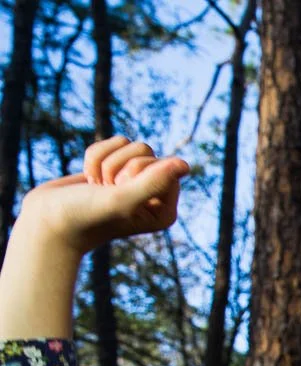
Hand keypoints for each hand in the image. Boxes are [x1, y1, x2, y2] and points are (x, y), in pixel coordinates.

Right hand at [18, 135, 190, 254]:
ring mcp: (134, 183)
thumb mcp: (120, 199)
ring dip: (104, 161)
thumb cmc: (85, 216)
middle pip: (146, 150)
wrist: (48, 221)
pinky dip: (94, 157)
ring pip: (128, 144)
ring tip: (96, 186)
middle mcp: (154, 196)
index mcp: (164, 210)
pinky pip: (112, 143)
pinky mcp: (115, 171)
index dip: (135, 170)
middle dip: (117, 165)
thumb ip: (152, 183)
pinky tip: (88, 179)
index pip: (165, 165)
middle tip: (104, 190)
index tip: (118, 191)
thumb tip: (185, 165)